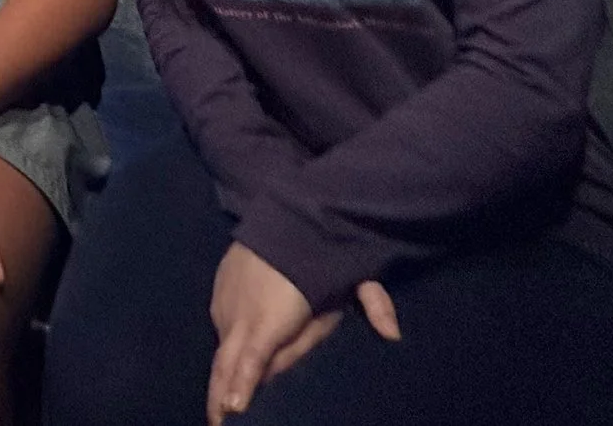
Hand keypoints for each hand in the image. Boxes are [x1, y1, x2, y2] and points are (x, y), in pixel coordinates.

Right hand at [209, 244, 398, 422]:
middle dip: (220, 396)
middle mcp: (241, 312)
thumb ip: (372, 303)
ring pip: (221, 349)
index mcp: (271, 315)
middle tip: (219, 424)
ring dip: (221, 378)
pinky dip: (224, 354)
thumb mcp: (352, 276)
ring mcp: (227, 302)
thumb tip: (393, 334)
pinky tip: (225, 374)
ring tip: (221, 410)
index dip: (240, 387)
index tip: (233, 409)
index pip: (250, 360)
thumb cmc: (320, 250)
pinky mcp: (220, 292)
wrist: (285, 208)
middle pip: (226, 363)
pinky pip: (221, 330)